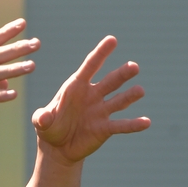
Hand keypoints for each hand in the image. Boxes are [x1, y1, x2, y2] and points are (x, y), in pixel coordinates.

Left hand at [31, 36, 150, 164]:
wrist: (57, 147)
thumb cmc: (48, 127)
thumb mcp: (40, 121)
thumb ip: (42, 118)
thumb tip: (43, 118)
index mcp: (75, 87)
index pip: (90, 66)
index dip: (101, 53)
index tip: (112, 39)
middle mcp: (91, 96)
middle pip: (110, 81)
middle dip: (121, 74)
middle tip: (133, 66)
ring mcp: (100, 111)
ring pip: (119, 100)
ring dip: (129, 96)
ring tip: (140, 90)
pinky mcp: (105, 128)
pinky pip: (121, 125)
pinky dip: (133, 124)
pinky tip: (146, 122)